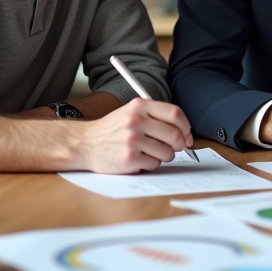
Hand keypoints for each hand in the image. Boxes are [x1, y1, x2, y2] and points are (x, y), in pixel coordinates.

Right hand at [72, 98, 194, 172]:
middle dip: (179, 145)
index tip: (187, 136)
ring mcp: (132, 140)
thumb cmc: (112, 130)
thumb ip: (156, 117)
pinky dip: (150, 164)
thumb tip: (185, 133)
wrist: (84, 143)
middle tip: (174, 148)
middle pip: (175, 135)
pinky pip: (154, 164)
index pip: (175, 113)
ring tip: (150, 153)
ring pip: (167, 152)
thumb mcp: (132, 112)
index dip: (186, 127)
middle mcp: (136, 120)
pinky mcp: (129, 158)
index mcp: (140, 106)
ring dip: (164, 156)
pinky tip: (138, 159)